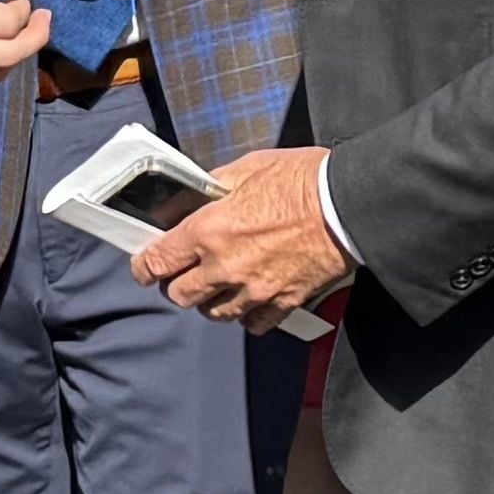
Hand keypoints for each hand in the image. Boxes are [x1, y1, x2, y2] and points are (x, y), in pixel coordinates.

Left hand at [134, 146, 348, 329]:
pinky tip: (251, 297)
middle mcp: (225, 267)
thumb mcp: (248, 168)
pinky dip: (247, 315)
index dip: (144, 267)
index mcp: (209, 231)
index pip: (157, 262)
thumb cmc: (303, 180)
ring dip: (211, 301)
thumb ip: (214, 187)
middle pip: (180, 295)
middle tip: (185, 272)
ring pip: (214, 314)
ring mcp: (254, 290)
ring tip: (220, 284)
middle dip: (177, 284)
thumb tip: (195, 197)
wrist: (349, 205)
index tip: (146, 267)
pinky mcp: (282, 303)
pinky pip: (252, 325)